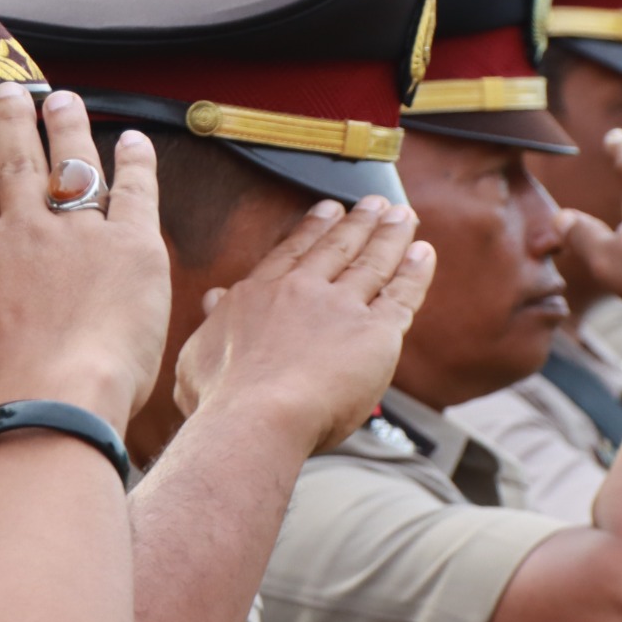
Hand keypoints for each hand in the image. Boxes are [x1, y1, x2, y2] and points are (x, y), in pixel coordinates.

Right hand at [0, 85, 170, 431]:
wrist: (48, 404)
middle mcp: (27, 230)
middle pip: (19, 160)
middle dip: (13, 119)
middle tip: (11, 88)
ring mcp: (82, 235)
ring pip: (75, 164)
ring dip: (68, 126)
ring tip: (62, 97)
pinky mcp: (134, 250)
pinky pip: (137, 193)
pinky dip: (137, 163)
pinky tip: (134, 140)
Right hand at [174, 196, 435, 452]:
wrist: (256, 418)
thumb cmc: (221, 400)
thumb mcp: (197, 357)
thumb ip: (211, 323)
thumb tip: (212, 299)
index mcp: (258, 296)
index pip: (292, 254)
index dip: (313, 229)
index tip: (328, 209)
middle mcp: (301, 291)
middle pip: (337, 249)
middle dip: (358, 223)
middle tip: (374, 203)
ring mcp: (340, 308)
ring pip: (372, 263)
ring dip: (390, 236)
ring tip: (403, 216)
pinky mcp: (376, 332)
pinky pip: (401, 295)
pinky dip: (415, 272)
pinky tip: (424, 254)